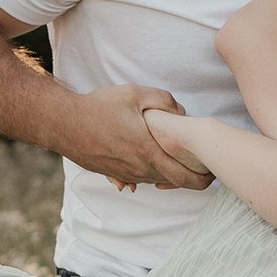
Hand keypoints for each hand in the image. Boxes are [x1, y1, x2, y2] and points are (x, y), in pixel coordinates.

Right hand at [62, 84, 212, 190]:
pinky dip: (148, 174)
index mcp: (147, 152)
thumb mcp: (135, 94)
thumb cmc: (98, 107)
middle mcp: (137, 169)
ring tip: (179, 163)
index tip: (213, 173)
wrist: (63, 123)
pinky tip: (148, 163)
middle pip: (172, 183)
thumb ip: (164, 100)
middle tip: (204, 171)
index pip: (183, 176)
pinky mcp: (112, 173)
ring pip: (154, 181)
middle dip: (191, 180)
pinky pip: (136, 180)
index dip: (203, 179)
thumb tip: (181, 111)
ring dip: (169, 175)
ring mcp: (124, 174)